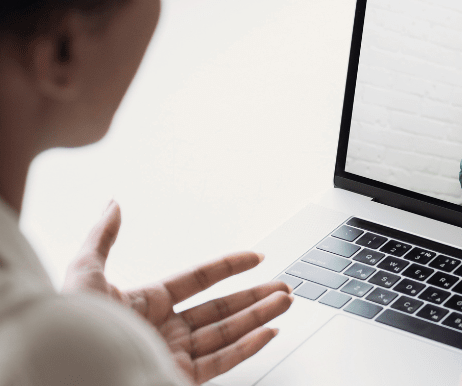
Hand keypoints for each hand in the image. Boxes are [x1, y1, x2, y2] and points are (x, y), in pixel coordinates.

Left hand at [63, 200, 293, 383]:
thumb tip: (113, 206)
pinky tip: (268, 332)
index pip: (197, 281)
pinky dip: (248, 347)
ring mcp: (171, 355)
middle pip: (219, 309)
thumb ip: (101, 239)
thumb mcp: (83, 276)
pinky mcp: (176, 378)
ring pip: (226, 333)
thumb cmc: (67, 330)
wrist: (64, 372)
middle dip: (254, 296)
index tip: (255, 258)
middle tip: (282, 286)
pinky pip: (221, 362)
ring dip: (259, 317)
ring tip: (284, 303)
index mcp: (145, 304)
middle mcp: (162, 330)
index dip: (228, 267)